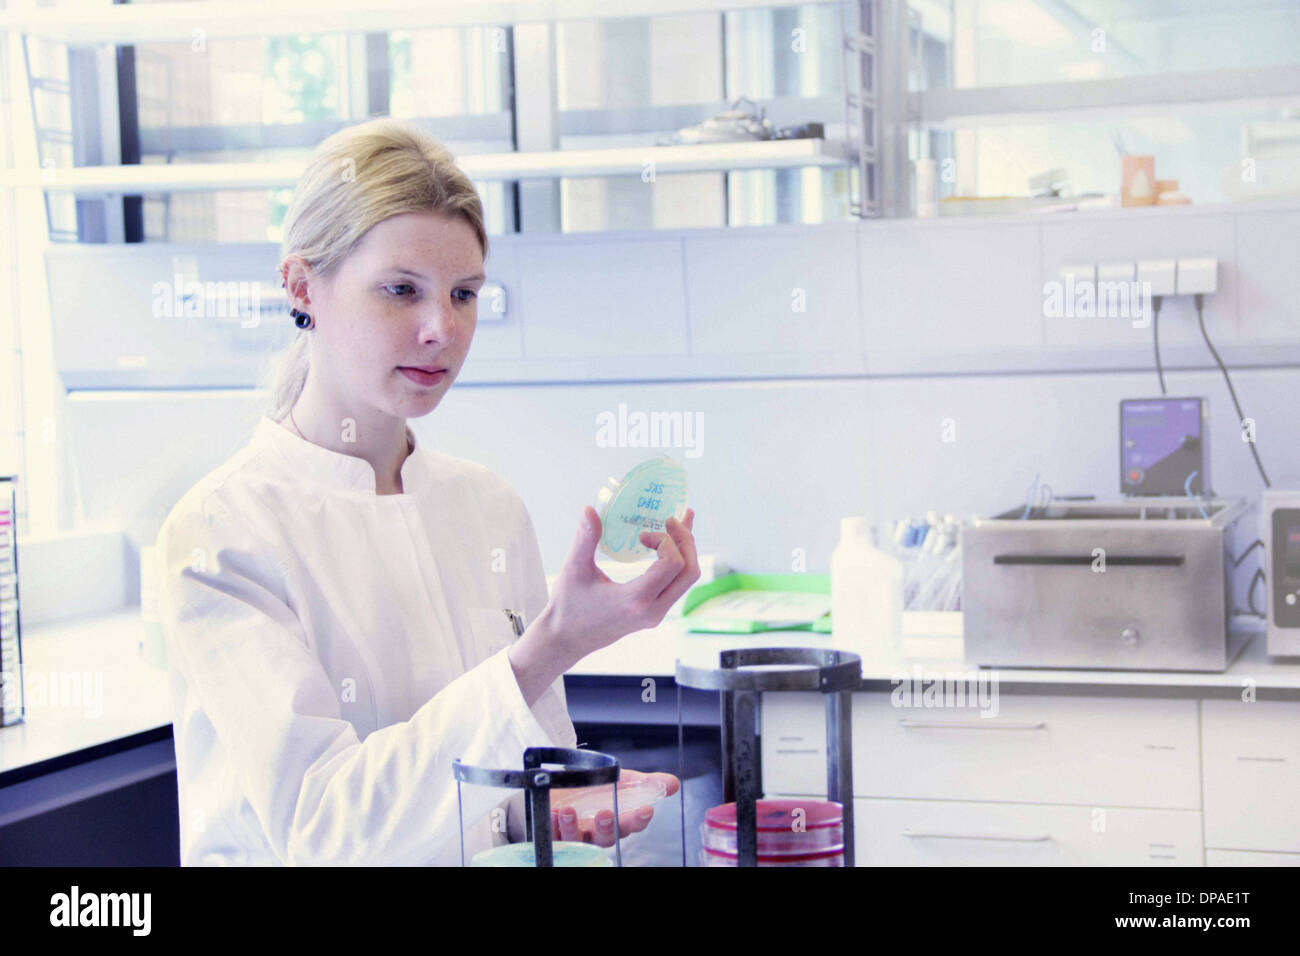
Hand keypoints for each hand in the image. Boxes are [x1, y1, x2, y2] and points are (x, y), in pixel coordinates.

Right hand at [508, 508, 699, 705]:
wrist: (566, 640)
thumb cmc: (568, 607)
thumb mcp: (574, 570)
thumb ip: (585, 539)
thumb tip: (589, 509)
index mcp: (636, 600)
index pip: (672, 564)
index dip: (665, 540)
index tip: (642, 534)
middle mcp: (653, 610)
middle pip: (690, 572)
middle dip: (686, 541)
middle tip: (672, 519)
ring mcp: (656, 614)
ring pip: (687, 580)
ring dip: (685, 551)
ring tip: (677, 524)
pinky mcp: (653, 613)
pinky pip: (676, 585)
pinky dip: (678, 562)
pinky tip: (668, 545)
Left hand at [547, 770, 680, 846]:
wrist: (567, 782)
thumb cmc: (598, 786)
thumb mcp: (623, 780)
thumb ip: (646, 783)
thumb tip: (673, 783)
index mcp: (618, 821)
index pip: (632, 824)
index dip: (639, 819)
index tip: (646, 809)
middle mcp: (598, 832)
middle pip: (605, 837)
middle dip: (606, 827)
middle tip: (606, 814)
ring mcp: (576, 834)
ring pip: (576, 839)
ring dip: (572, 827)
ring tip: (568, 811)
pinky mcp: (555, 832)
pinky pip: (553, 835)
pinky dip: (552, 825)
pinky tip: (554, 813)